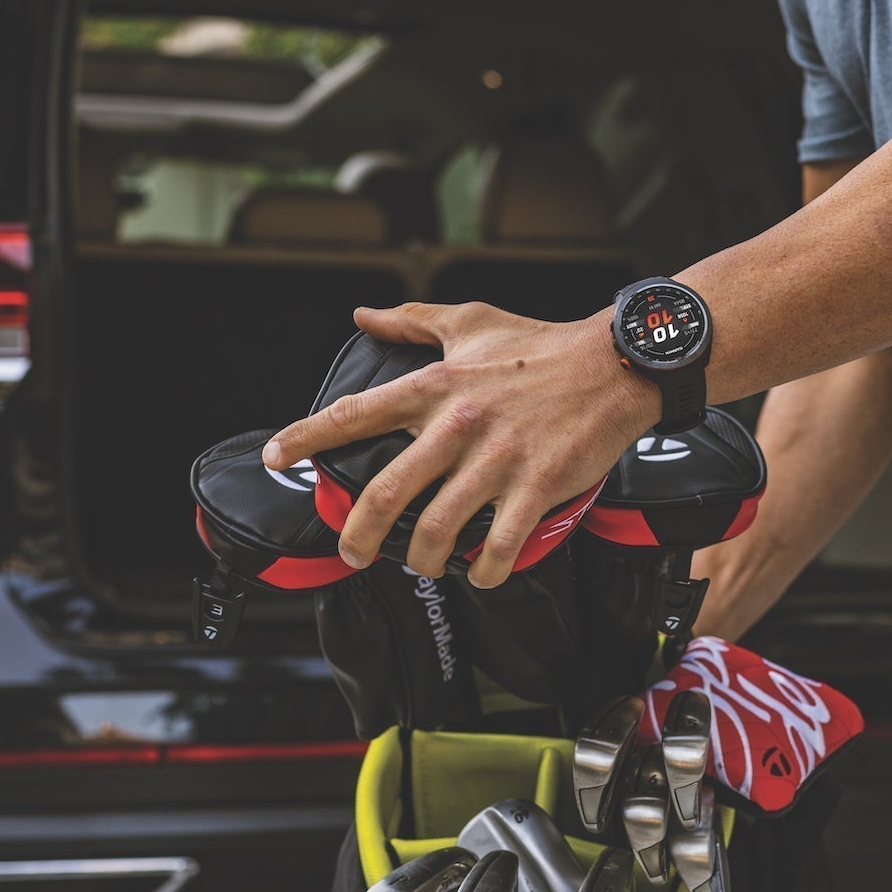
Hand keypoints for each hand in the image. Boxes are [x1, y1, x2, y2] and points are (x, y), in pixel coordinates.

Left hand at [263, 301, 659, 587]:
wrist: (615, 365)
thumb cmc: (541, 345)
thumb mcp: (471, 321)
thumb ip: (413, 321)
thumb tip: (364, 317)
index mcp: (435, 385)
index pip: (355, 414)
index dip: (306, 437)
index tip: (277, 458)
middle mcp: (458, 424)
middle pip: (387, 491)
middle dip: (358, 533)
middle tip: (351, 553)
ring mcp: (497, 459)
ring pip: (437, 529)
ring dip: (423, 560)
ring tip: (424, 565)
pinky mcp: (537, 486)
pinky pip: (497, 545)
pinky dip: (484, 571)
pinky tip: (481, 574)